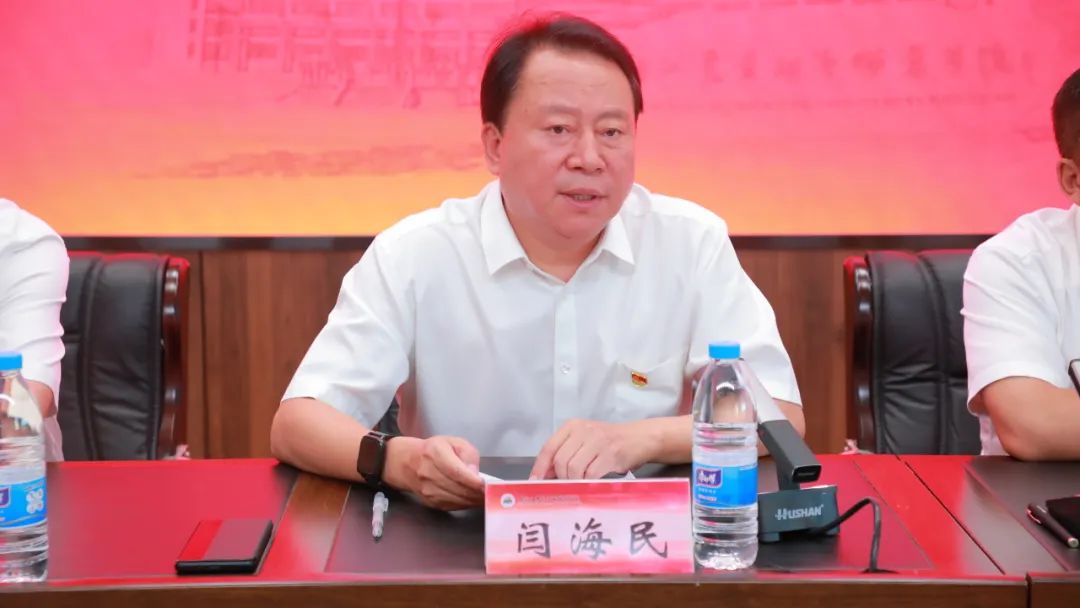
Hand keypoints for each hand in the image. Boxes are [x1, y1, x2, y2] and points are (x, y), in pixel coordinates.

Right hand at [385, 436, 483, 510]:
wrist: (408, 463)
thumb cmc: (434, 450)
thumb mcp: (453, 442)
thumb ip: (468, 454)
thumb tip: (475, 473)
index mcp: (434, 453)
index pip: (456, 472)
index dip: (473, 481)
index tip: (487, 485)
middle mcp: (429, 474)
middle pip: (458, 488)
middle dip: (478, 493)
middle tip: (494, 493)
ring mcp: (428, 491)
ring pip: (457, 500)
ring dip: (474, 500)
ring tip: (488, 497)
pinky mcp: (431, 503)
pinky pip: (453, 506)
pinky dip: (467, 504)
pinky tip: (475, 499)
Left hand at [529, 419, 654, 479]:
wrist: (639, 438)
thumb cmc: (609, 442)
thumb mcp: (585, 440)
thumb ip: (565, 453)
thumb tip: (545, 475)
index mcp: (573, 426)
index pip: (549, 447)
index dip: (540, 467)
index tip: (535, 482)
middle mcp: (583, 431)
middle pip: (560, 460)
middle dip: (560, 478)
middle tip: (566, 485)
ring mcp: (597, 441)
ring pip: (573, 468)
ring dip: (574, 481)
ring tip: (581, 484)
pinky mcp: (610, 454)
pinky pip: (590, 474)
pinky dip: (588, 483)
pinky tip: (591, 483)